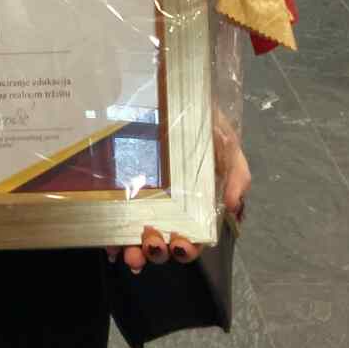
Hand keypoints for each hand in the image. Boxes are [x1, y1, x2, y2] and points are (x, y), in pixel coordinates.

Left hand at [107, 120, 249, 273]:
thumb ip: (238, 174)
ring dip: (135, 252)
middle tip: (154, 246)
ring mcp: (140, 201)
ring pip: (137, 237)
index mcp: (194, 204)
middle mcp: (167, 207)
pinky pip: (112, 221)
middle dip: (158, 252)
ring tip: (131, 253)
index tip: (181, 244)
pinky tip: (110, 245)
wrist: (175, 95)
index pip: (192, 236)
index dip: (188, 248)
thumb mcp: (227, 144)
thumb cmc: (203, 124)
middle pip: (163, 241)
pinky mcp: (117, 192)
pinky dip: (111, 240)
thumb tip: (236, 207)